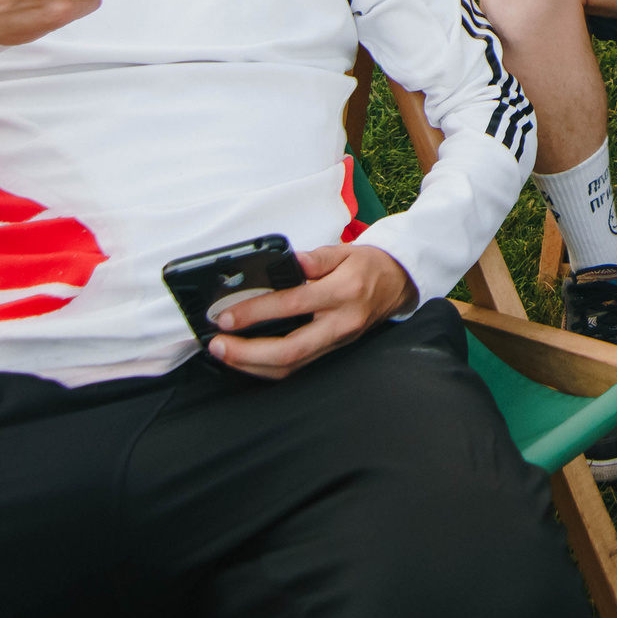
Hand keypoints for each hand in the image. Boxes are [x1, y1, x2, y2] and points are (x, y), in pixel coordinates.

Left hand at [209, 243, 409, 378]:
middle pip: (290, 351)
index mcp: (343, 292)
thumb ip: (315, 258)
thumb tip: (287, 261)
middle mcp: (339, 323)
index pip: (293, 305)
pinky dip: (267, 366)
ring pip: (291, 366)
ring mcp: (336, 342)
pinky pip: (297, 366)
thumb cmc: (369, 266)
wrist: (397, 284)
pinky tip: (248, 358)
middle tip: (218, 345)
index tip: (228, 316)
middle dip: (247, 353)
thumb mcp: (345, 251)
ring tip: (226, 353)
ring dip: (253, 365)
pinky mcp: (331, 351)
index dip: (256, 312)